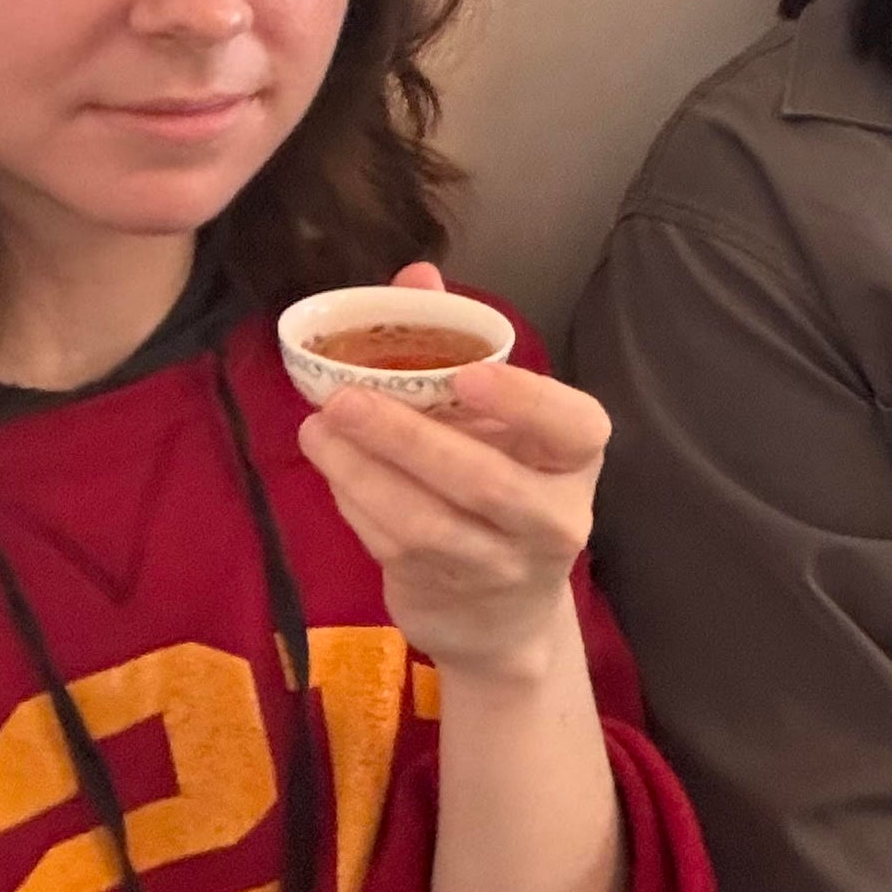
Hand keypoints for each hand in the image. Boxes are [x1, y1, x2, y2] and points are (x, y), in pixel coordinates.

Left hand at [299, 264, 608, 681]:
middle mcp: (551, 515)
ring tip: (316, 430)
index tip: (468, 374)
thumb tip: (416, 275)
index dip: (525, 401)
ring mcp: (499, 562)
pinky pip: (393, 545)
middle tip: (343, 397)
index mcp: (575, 457)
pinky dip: (355, 503)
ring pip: (426, 521)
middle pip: (482, 480)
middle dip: (406, 437)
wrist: (503, 615)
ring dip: (362, 472)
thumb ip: (459, 345)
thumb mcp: (500, 422)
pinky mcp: (446, 591)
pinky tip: (331, 467)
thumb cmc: (504, 487)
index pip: (573, 426)